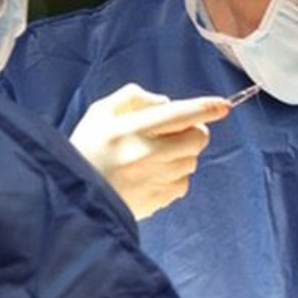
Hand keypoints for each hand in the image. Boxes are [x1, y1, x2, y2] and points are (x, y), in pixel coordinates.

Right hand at [70, 83, 230, 219]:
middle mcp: (148, 155)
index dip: (206, 108)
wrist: (74, 198)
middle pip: (198, 138)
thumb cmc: (87, 150)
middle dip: (193, 131)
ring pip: (192, 161)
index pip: (181, 114)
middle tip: (173, 132)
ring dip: (181, 155)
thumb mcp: (101, 113)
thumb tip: (166, 102)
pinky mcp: (159, 200)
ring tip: (152, 157)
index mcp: (133, 129)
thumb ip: (134, 97)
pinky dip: (174, 177)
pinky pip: (183, 183)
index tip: (223, 105)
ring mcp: (156, 180)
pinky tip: (150, 176)